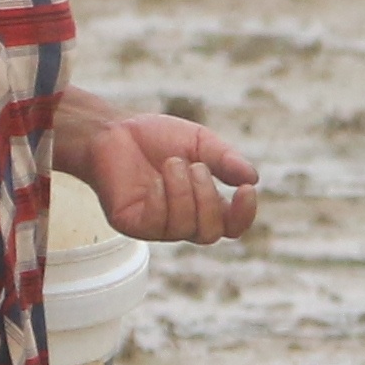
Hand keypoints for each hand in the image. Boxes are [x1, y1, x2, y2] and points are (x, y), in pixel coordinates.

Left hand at [66, 109, 262, 246]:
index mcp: (203, 204)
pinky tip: (155, 180)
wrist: (112, 131)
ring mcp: (157, 226)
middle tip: (195, 166)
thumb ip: (224, 160)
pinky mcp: (133, 224)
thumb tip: (252, 178)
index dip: (244, 215)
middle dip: (208, 199)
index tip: (245, 189)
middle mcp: (183, 220)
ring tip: (172, 163)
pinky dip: (162, 200)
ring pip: (186, 228)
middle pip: (211, 233)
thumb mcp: (199, 142)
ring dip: (183, 193)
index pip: (232, 226)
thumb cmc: (155, 139)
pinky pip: (157, 224)